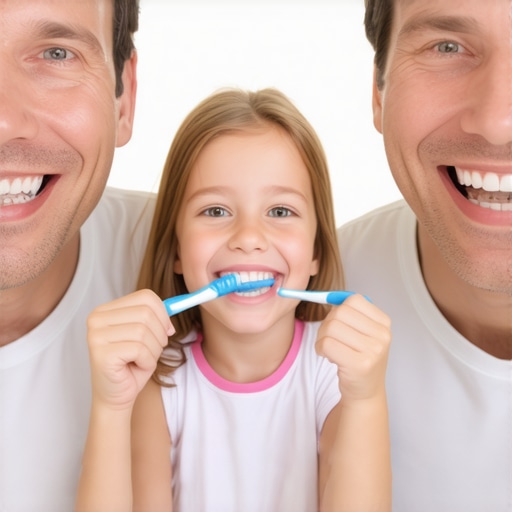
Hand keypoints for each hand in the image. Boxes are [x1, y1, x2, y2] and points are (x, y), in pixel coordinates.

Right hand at [86, 289, 173, 410]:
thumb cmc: (132, 364)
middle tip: (153, 349)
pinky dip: (147, 361)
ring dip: (153, 350)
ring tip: (142, 360)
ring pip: (143, 332)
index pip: (145, 296)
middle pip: (146, 313)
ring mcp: (96, 336)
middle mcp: (96, 319)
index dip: (163, 313)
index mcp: (106, 309)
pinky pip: (139, 350)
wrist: (116, 395)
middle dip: (159, 334)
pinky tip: (136, 367)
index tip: (167, 329)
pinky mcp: (101, 354)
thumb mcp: (147, 333)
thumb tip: (176, 304)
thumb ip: (157, 315)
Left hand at [315, 294, 390, 402]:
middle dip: (327, 323)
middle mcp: (383, 335)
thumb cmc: (359, 358)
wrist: (365, 392)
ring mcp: (374, 351)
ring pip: (331, 327)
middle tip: (329, 337)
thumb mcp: (361, 333)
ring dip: (321, 337)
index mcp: (384, 323)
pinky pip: (327, 344)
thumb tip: (325, 296)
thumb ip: (348, 313)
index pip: (354, 300)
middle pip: (340, 312)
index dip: (338, 309)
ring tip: (328, 348)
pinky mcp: (360, 365)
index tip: (338, 322)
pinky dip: (320, 348)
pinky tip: (328, 356)